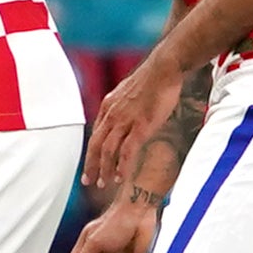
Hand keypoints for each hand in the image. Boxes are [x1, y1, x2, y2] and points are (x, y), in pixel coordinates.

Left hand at [81, 53, 183, 190]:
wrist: (164, 69)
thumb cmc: (151, 79)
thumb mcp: (127, 92)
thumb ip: (121, 107)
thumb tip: (121, 116)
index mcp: (108, 107)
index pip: (95, 134)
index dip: (91, 152)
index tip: (90, 165)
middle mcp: (112, 115)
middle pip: (95, 145)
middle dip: (91, 165)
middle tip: (88, 182)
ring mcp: (125, 121)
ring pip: (108, 151)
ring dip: (104, 169)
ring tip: (104, 184)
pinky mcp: (140, 126)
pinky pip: (126, 151)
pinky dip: (122, 166)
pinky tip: (120, 177)